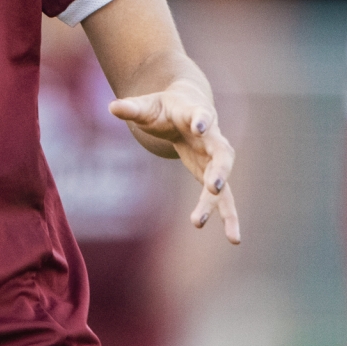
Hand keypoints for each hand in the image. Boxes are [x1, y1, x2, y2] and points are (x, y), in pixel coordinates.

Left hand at [111, 84, 241, 242]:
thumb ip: (133, 108)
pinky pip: (223, 197)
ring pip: (224, 181)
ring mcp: (214, 159)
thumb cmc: (165, 108)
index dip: (201, 120)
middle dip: (219, 170)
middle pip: (222, 153)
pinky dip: (229, 216)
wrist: (187, 109)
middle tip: (212, 186)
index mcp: (196, 114)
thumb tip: (112, 108)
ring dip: (226, 206)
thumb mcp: (147, 106)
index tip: (199, 126)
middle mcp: (212, 138)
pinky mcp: (212, 175)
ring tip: (232, 236)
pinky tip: (234, 239)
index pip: (202, 115)